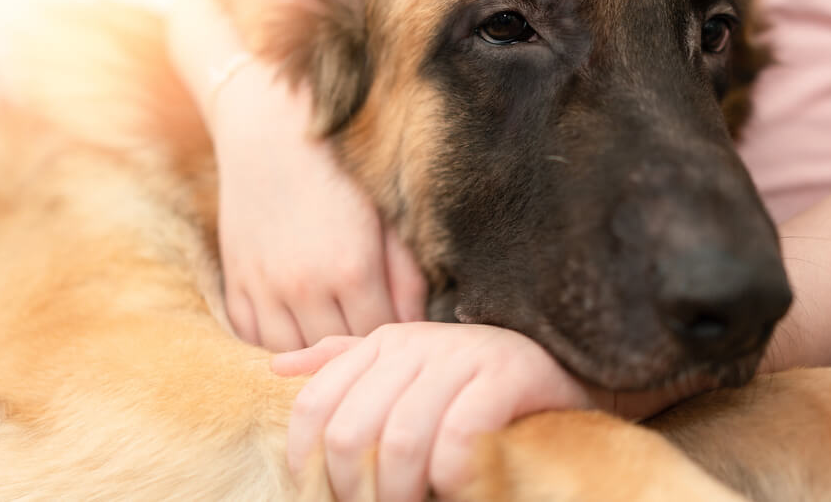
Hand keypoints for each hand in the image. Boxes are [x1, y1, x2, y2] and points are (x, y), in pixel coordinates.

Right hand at [167, 0, 426, 350]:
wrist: (271, 127)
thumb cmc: (342, 167)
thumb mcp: (386, 215)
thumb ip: (407, 274)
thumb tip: (421, 322)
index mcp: (353, 270)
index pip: (381, 335)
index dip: (395, 336)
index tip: (402, 332)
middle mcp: (306, 286)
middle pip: (339, 348)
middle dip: (358, 345)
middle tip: (369, 333)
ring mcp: (265, 286)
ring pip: (294, 351)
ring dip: (316, 346)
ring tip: (334, 330)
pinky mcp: (236, 280)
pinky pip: (253, 336)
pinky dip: (274, 338)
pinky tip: (295, 322)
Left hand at [272, 322, 593, 500]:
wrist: (552, 359)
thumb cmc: (466, 375)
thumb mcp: (402, 363)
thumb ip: (343, 364)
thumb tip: (278, 368)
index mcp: (382, 343)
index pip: (314, 404)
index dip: (307, 462)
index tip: (325, 495)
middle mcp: (414, 345)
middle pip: (351, 431)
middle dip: (356, 490)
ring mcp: (460, 358)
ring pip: (401, 441)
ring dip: (401, 494)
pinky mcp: (505, 376)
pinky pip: (458, 437)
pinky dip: (450, 478)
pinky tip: (456, 491)